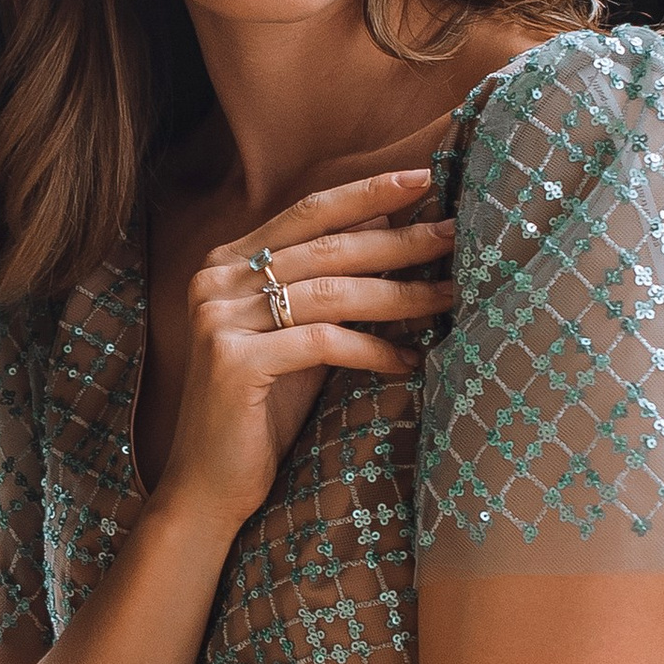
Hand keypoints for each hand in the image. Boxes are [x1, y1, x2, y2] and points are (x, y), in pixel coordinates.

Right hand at [162, 160, 454, 532]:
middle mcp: (216, 281)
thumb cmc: (260, 412)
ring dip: (400, 293)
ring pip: (331, 292)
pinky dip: (373, 349)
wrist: (207, 486)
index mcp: (226, 263)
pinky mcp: (233, 361)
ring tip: (449, 294)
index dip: (368, 192)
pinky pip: (322, 342)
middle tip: (456, 234)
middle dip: (400, 240)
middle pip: (327, 248)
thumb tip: (390, 226)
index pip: (308, 213)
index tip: (425, 178)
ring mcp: (219, 319)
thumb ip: (328, 286)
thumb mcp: (297, 335)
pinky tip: (409, 359)